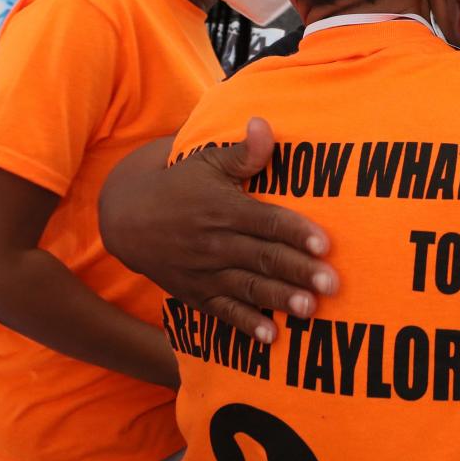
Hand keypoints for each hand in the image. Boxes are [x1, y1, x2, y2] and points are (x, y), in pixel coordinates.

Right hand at [99, 118, 337, 343]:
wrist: (127, 219)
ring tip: (310, 309)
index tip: (324, 244)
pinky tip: (271, 337)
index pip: (265, 221)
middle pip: (263, 257)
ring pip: (248, 287)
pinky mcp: (196, 294)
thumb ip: (243, 152)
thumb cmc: (179, 184)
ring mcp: (204, 272)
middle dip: (298, 271)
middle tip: (332, 283)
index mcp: (222, 208)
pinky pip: (222, 312)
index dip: (295, 232)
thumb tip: (264, 124)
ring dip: (279, 299)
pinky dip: (245, 325)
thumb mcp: (206, 161)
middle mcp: (214, 243)